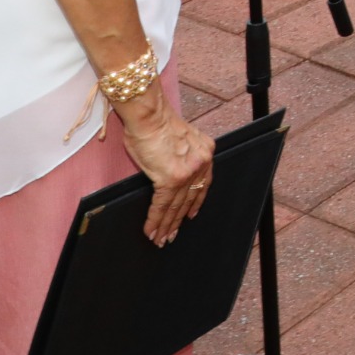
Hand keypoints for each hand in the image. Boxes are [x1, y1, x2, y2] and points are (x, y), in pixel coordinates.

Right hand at [116, 93, 215, 247]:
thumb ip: (181, 158)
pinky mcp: (171, 178)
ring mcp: (187, 172)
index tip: (190, 217)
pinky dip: (155, 220)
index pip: (201, 185)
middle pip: (189, 198)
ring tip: (160, 239)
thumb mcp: (180, 140)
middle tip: (171, 236)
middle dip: (179, 220)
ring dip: (166, 225)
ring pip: (176, 206)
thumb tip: (171, 173)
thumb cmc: (156, 123)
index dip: (194, 204)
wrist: (149, 115)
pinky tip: (151, 231)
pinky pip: (162, 205)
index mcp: (205, 152)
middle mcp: (201, 163)